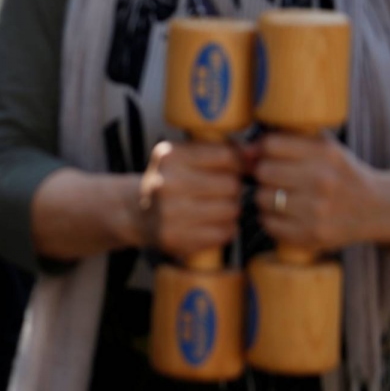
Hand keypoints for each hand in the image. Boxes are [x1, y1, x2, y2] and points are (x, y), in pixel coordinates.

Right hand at [138, 140, 241, 259]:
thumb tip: (255, 152)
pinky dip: (224, 229)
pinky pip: (224, 233)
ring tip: (214, 207)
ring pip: (231, 210)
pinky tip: (209, 223)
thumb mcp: (186, 156)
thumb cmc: (170, 179)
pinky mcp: (176, 238)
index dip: (237, 163)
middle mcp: (166, 184)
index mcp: (169, 157)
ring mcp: (169, 214)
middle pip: (231, 185)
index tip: (232, 168)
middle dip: (232, 188)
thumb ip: (221, 151)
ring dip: (230, 209)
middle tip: (220, 191)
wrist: (134, 211)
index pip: (226, 155)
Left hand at [250, 133, 389, 249]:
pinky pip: (268, 223)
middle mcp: (322, 181)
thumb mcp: (322, 148)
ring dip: (265, 197)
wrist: (375, 208)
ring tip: (282, 197)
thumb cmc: (337, 173)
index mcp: (325, 153)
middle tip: (275, 179)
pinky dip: (271, 219)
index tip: (269, 157)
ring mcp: (317, 210)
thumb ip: (285, 141)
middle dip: (264, 174)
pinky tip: (286, 214)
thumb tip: (243, 151)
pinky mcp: (311, 235)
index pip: (271, 145)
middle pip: (263, 172)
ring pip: (261, 198)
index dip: (263, 151)